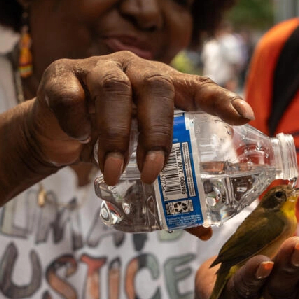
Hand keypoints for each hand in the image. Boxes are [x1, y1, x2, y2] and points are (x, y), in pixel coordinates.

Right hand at [22, 51, 253, 185]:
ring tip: (112, 172)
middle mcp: (134, 70)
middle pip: (156, 86)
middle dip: (157, 131)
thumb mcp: (138, 156)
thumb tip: (201, 229)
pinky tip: (79, 141)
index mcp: (162, 85)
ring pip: (113, 89)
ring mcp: (97, 69)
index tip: (244, 117)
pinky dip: (77, 122)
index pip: (197, 86)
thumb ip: (168, 184)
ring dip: (115, 134)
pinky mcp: (62, 76)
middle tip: (153, 172)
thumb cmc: (109, 139)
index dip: (220, 99)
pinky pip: (71, 96)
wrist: (54, 130)